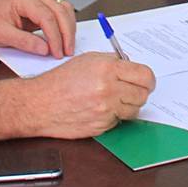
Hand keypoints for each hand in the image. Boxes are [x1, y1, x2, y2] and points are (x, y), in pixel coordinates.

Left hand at [0, 0, 78, 56]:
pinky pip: (62, 12)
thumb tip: (45, 49)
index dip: (54, 36)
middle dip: (66, 34)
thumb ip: (24, 42)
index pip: (46, 16)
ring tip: (67, 47)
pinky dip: (66, 26)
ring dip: (69, 29)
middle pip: (60, 11)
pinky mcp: (45, 5)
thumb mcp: (2, 36)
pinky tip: (64, 38)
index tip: (56, 52)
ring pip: (65, 10)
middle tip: (66, 52)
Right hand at [24, 52, 156, 137]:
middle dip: (138, 92)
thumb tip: (131, 66)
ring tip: (111, 99)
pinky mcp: (101, 126)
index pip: (145, 75)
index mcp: (107, 69)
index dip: (148, 80)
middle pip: (143, 95)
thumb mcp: (87, 60)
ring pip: (134, 110)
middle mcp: (108, 89)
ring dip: (127, 105)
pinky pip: (119, 121)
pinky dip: (113, 116)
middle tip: (129, 90)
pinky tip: (99, 109)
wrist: (39, 104)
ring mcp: (106, 110)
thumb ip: (112, 62)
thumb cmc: (59, 82)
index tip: (146, 81)